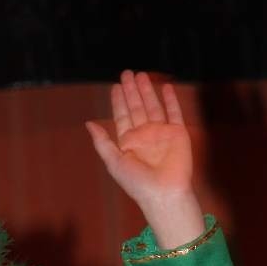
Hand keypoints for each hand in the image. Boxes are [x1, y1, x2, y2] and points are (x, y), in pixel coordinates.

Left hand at [86, 70, 204, 248]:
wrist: (164, 193)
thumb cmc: (137, 182)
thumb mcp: (114, 162)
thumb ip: (102, 142)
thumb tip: (88, 123)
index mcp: (129, 142)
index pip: (122, 116)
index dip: (118, 101)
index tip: (115, 86)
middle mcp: (144, 135)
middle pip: (137, 107)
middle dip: (131, 91)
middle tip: (127, 73)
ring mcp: (161, 133)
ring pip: (153, 106)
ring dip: (147, 91)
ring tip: (141, 75)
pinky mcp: (178, 133)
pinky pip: (174, 112)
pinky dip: (171, 100)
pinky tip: (166, 88)